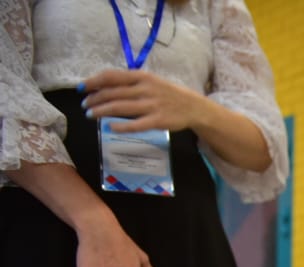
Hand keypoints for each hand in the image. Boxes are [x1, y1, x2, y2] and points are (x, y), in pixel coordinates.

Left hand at [80, 69, 207, 133]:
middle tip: (85, 105)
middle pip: (112, 93)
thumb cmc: (169, 94)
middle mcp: (145, 89)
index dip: (93, 82)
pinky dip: (121, 126)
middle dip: (94, 99)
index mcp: (142, 76)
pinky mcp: (158, 121)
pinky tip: (111, 127)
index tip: (82, 88)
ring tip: (90, 115)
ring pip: (119, 107)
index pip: (111, 76)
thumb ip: (131, 83)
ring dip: (101, 111)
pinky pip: (136, 124)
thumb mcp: (151, 82)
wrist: (194, 107)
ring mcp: (151, 105)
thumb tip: (105, 87)